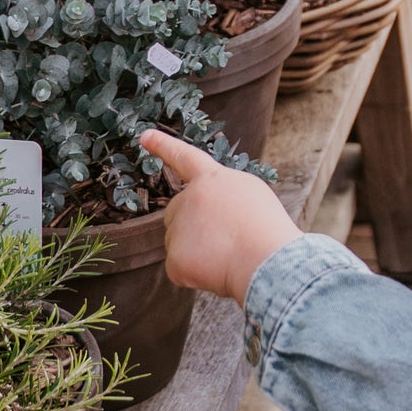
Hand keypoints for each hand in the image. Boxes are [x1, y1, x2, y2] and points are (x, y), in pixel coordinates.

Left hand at [140, 129, 299, 307]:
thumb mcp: (249, 195)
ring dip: (197, 250)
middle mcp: (189, 198)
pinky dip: (196, 275)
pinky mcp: (174, 258)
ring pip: (178, 242)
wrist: (266, 258)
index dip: (164, 146)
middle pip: (177, 212)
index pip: (184, 157)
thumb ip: (221, 196)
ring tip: (228, 254)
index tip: (144, 135)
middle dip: (192, 225)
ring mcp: (178, 228)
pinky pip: (180, 269)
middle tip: (225, 239)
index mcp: (212, 178)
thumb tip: (205, 217)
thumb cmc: (266, 228)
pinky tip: (217, 271)